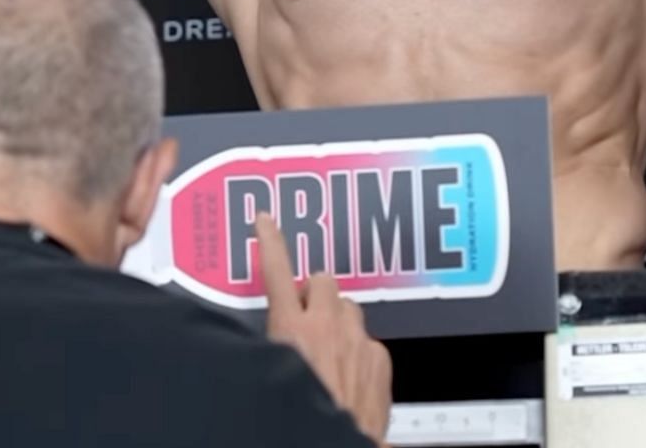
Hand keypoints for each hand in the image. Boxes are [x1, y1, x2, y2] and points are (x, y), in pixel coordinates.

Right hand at [256, 214, 391, 444]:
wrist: (334, 445)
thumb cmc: (295, 422)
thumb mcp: (264, 377)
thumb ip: (267, 348)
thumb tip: (264, 344)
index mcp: (290, 331)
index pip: (278, 273)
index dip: (272, 242)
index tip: (267, 220)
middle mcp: (328, 327)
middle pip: (323, 282)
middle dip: (313, 293)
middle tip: (302, 317)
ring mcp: (359, 340)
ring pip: (348, 308)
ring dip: (336, 320)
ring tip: (324, 350)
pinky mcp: (381, 357)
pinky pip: (367, 339)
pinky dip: (356, 349)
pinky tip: (346, 375)